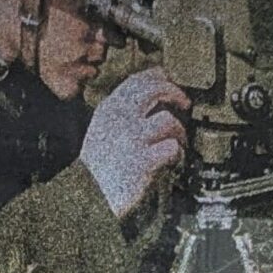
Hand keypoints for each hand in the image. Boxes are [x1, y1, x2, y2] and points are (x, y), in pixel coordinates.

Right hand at [79, 71, 188, 220]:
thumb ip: (120, 113)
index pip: (136, 80)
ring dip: (179, 131)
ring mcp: (132, 139)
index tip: (167, 79)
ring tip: (179, 141)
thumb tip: (150, 100)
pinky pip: (172, 148)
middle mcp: (120, 119)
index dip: (157, 76)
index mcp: (108, 110)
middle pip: (156, 90)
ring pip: (169, 120)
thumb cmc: (97, 168)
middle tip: (184, 104)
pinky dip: (177, 153)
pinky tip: (173, 160)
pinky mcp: (144, 160)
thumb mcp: (101, 131)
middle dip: (175, 93)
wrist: (88, 196)